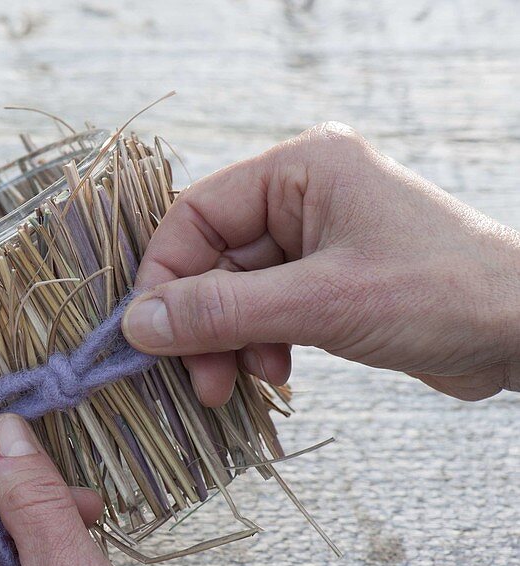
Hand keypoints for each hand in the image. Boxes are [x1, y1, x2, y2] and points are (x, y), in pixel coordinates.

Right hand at [122, 121, 519, 404]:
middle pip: (211, 259)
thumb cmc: (442, 295)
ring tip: (241, 383)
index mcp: (301, 168)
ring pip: (233, 292)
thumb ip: (222, 311)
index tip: (149, 336)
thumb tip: (136, 325)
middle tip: (201, 379)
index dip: (165, 276)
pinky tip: (277, 374)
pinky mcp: (326, 280)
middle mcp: (302, 195)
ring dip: (228, 341)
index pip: (196, 215)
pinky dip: (258, 345)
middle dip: (201, 323)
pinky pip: (263, 311)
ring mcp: (315, 239)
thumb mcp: (320, 303)